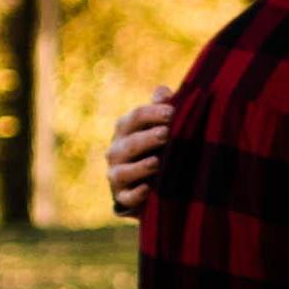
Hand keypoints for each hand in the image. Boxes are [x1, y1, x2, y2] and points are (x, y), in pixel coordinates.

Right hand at [104, 91, 172, 220]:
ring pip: (122, 171)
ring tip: (157, 162)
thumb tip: (162, 91)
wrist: (145, 181)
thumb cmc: (155, 145)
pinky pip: (126, 197)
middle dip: (147, 138)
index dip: (154, 113)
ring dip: (140, 167)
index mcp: (125, 129)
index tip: (173, 112)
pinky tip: (148, 189)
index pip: (136, 116)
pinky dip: (135, 194)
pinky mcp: (121, 197)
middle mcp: (116, 151)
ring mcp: (116, 174)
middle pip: (130, 142)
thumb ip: (160, 108)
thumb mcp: (157, 125)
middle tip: (166, 133)